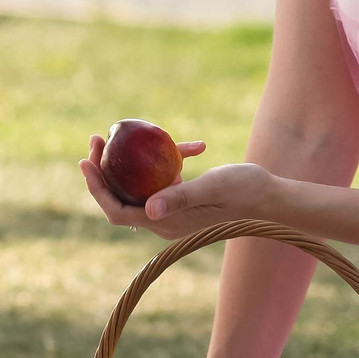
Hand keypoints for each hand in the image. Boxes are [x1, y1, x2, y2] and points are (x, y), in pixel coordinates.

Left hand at [81, 140, 278, 241]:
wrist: (272, 199)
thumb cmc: (245, 192)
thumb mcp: (213, 188)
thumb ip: (181, 197)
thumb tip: (148, 210)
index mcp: (165, 223)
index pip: (117, 211)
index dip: (96, 188)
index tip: (86, 159)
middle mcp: (164, 221)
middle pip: (121, 198)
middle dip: (104, 171)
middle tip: (97, 138)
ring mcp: (173, 211)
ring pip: (138, 187)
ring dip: (127, 164)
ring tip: (118, 133)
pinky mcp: (184, 199)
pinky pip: (163, 180)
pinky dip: (167, 161)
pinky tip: (188, 146)